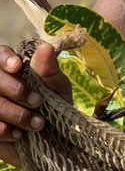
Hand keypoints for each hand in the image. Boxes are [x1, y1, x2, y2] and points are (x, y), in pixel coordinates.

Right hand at [0, 42, 71, 167]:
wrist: (53, 139)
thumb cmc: (55, 104)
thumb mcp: (57, 85)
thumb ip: (49, 68)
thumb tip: (45, 46)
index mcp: (13, 68)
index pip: (0, 55)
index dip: (5, 59)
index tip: (17, 66)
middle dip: (17, 90)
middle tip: (38, 101)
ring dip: (16, 114)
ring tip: (38, 123)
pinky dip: (5, 130)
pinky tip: (20, 134)